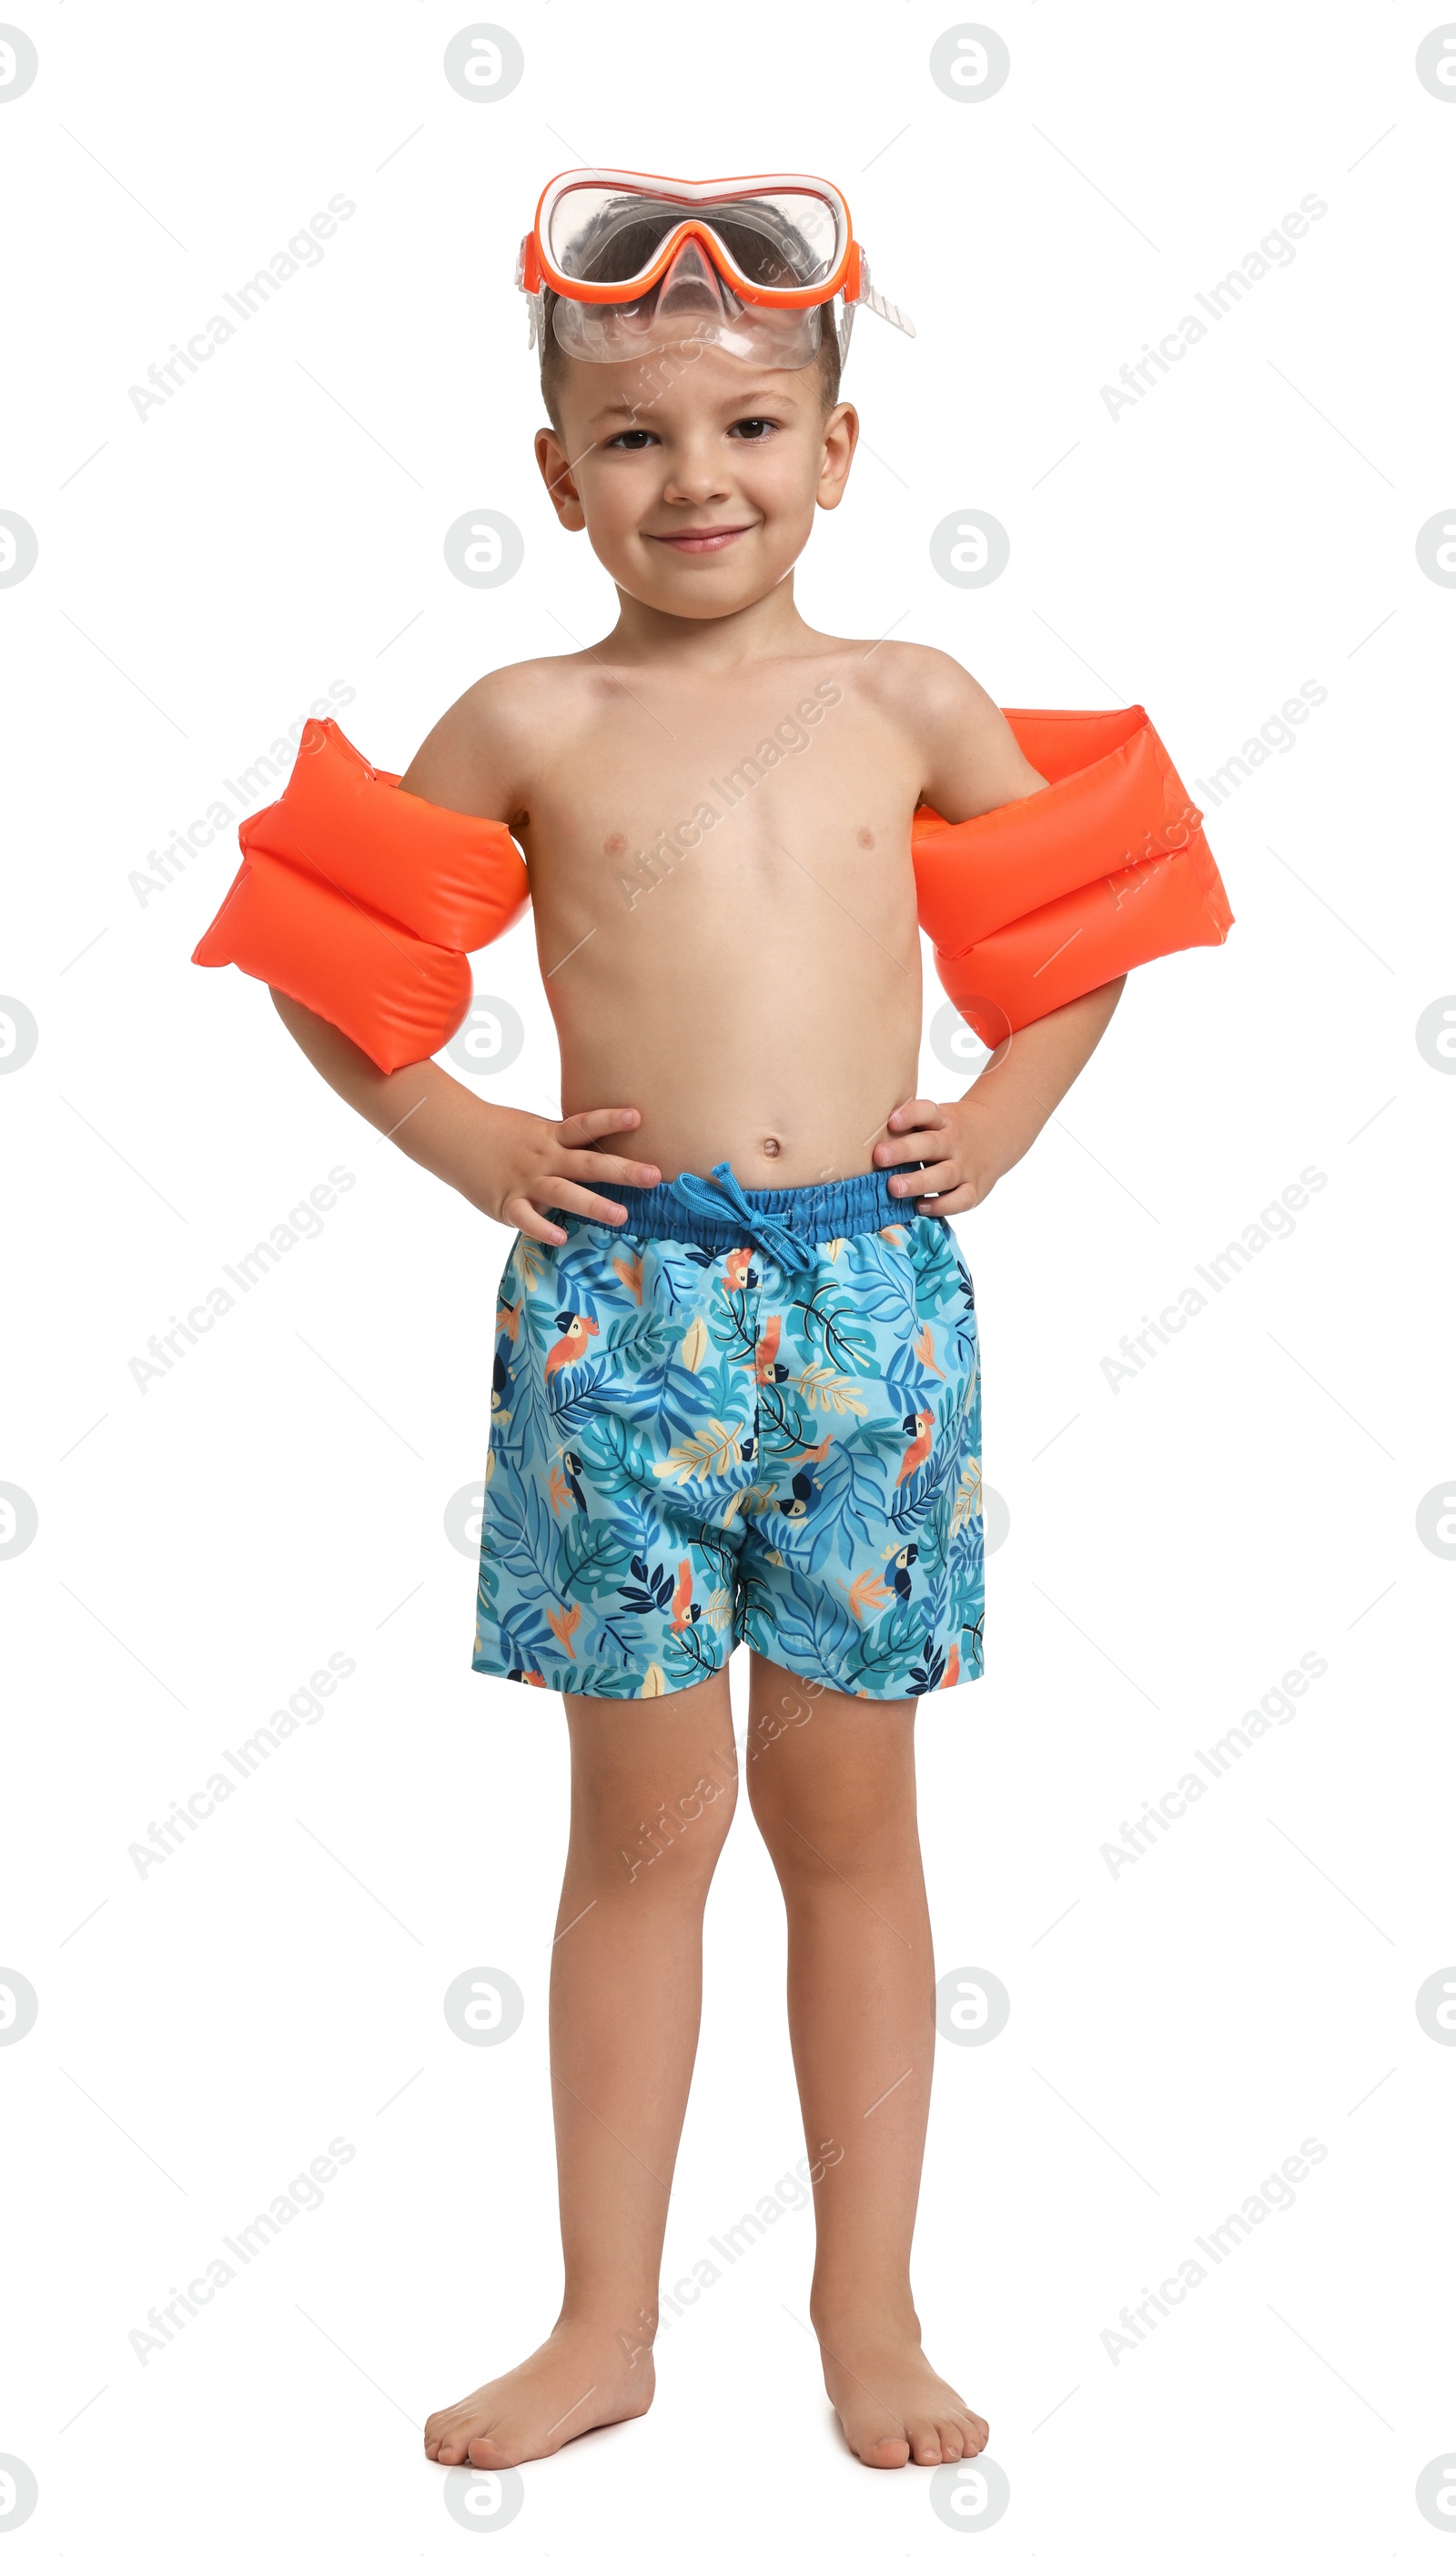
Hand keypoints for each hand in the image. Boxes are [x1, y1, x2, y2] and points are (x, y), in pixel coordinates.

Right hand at [478, 1105, 660, 1244]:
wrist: (456, 1136)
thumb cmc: (505, 1135)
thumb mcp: (538, 1129)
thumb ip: (568, 1142)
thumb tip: (609, 1153)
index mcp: (552, 1136)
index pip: (585, 1125)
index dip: (611, 1120)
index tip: (639, 1116)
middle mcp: (544, 1157)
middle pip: (587, 1164)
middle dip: (622, 1171)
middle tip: (653, 1176)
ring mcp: (526, 1181)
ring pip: (563, 1193)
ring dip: (593, 1204)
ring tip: (622, 1216)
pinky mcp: (507, 1203)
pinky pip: (526, 1218)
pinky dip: (542, 1228)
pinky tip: (561, 1238)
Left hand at [872, 1095, 1002, 1217]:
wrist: (996, 1134)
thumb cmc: (947, 1131)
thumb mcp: (934, 1120)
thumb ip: (908, 1128)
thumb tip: (861, 1140)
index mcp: (943, 1120)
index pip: (928, 1112)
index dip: (911, 1114)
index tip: (891, 1120)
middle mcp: (954, 1142)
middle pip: (931, 1144)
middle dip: (905, 1151)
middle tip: (879, 1157)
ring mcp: (966, 1167)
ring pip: (944, 1175)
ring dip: (918, 1182)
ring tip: (894, 1188)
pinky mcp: (974, 1189)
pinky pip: (960, 1200)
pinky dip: (940, 1205)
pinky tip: (920, 1206)